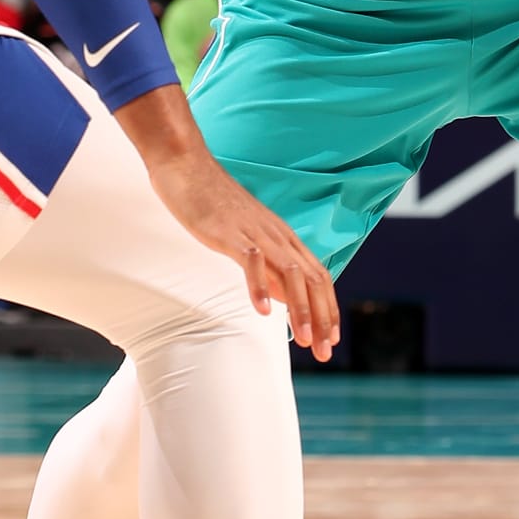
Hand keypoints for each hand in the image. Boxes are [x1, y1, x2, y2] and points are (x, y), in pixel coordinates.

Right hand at [145, 148, 338, 357]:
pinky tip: (262, 311)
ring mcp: (255, 233)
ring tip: (304, 339)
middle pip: (313, 279)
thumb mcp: (248, 240)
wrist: (187, 166)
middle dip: (323, 318)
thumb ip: (267, 266)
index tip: (331, 340)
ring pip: (290, 273)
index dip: (329, 310)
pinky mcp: (230, 231)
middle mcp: (277, 236)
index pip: (319, 277)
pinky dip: (258, 286)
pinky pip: (250, 260)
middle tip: (324, 352)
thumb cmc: (214, 205)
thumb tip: (283, 299)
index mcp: (284, 238)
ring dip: (300, 308)